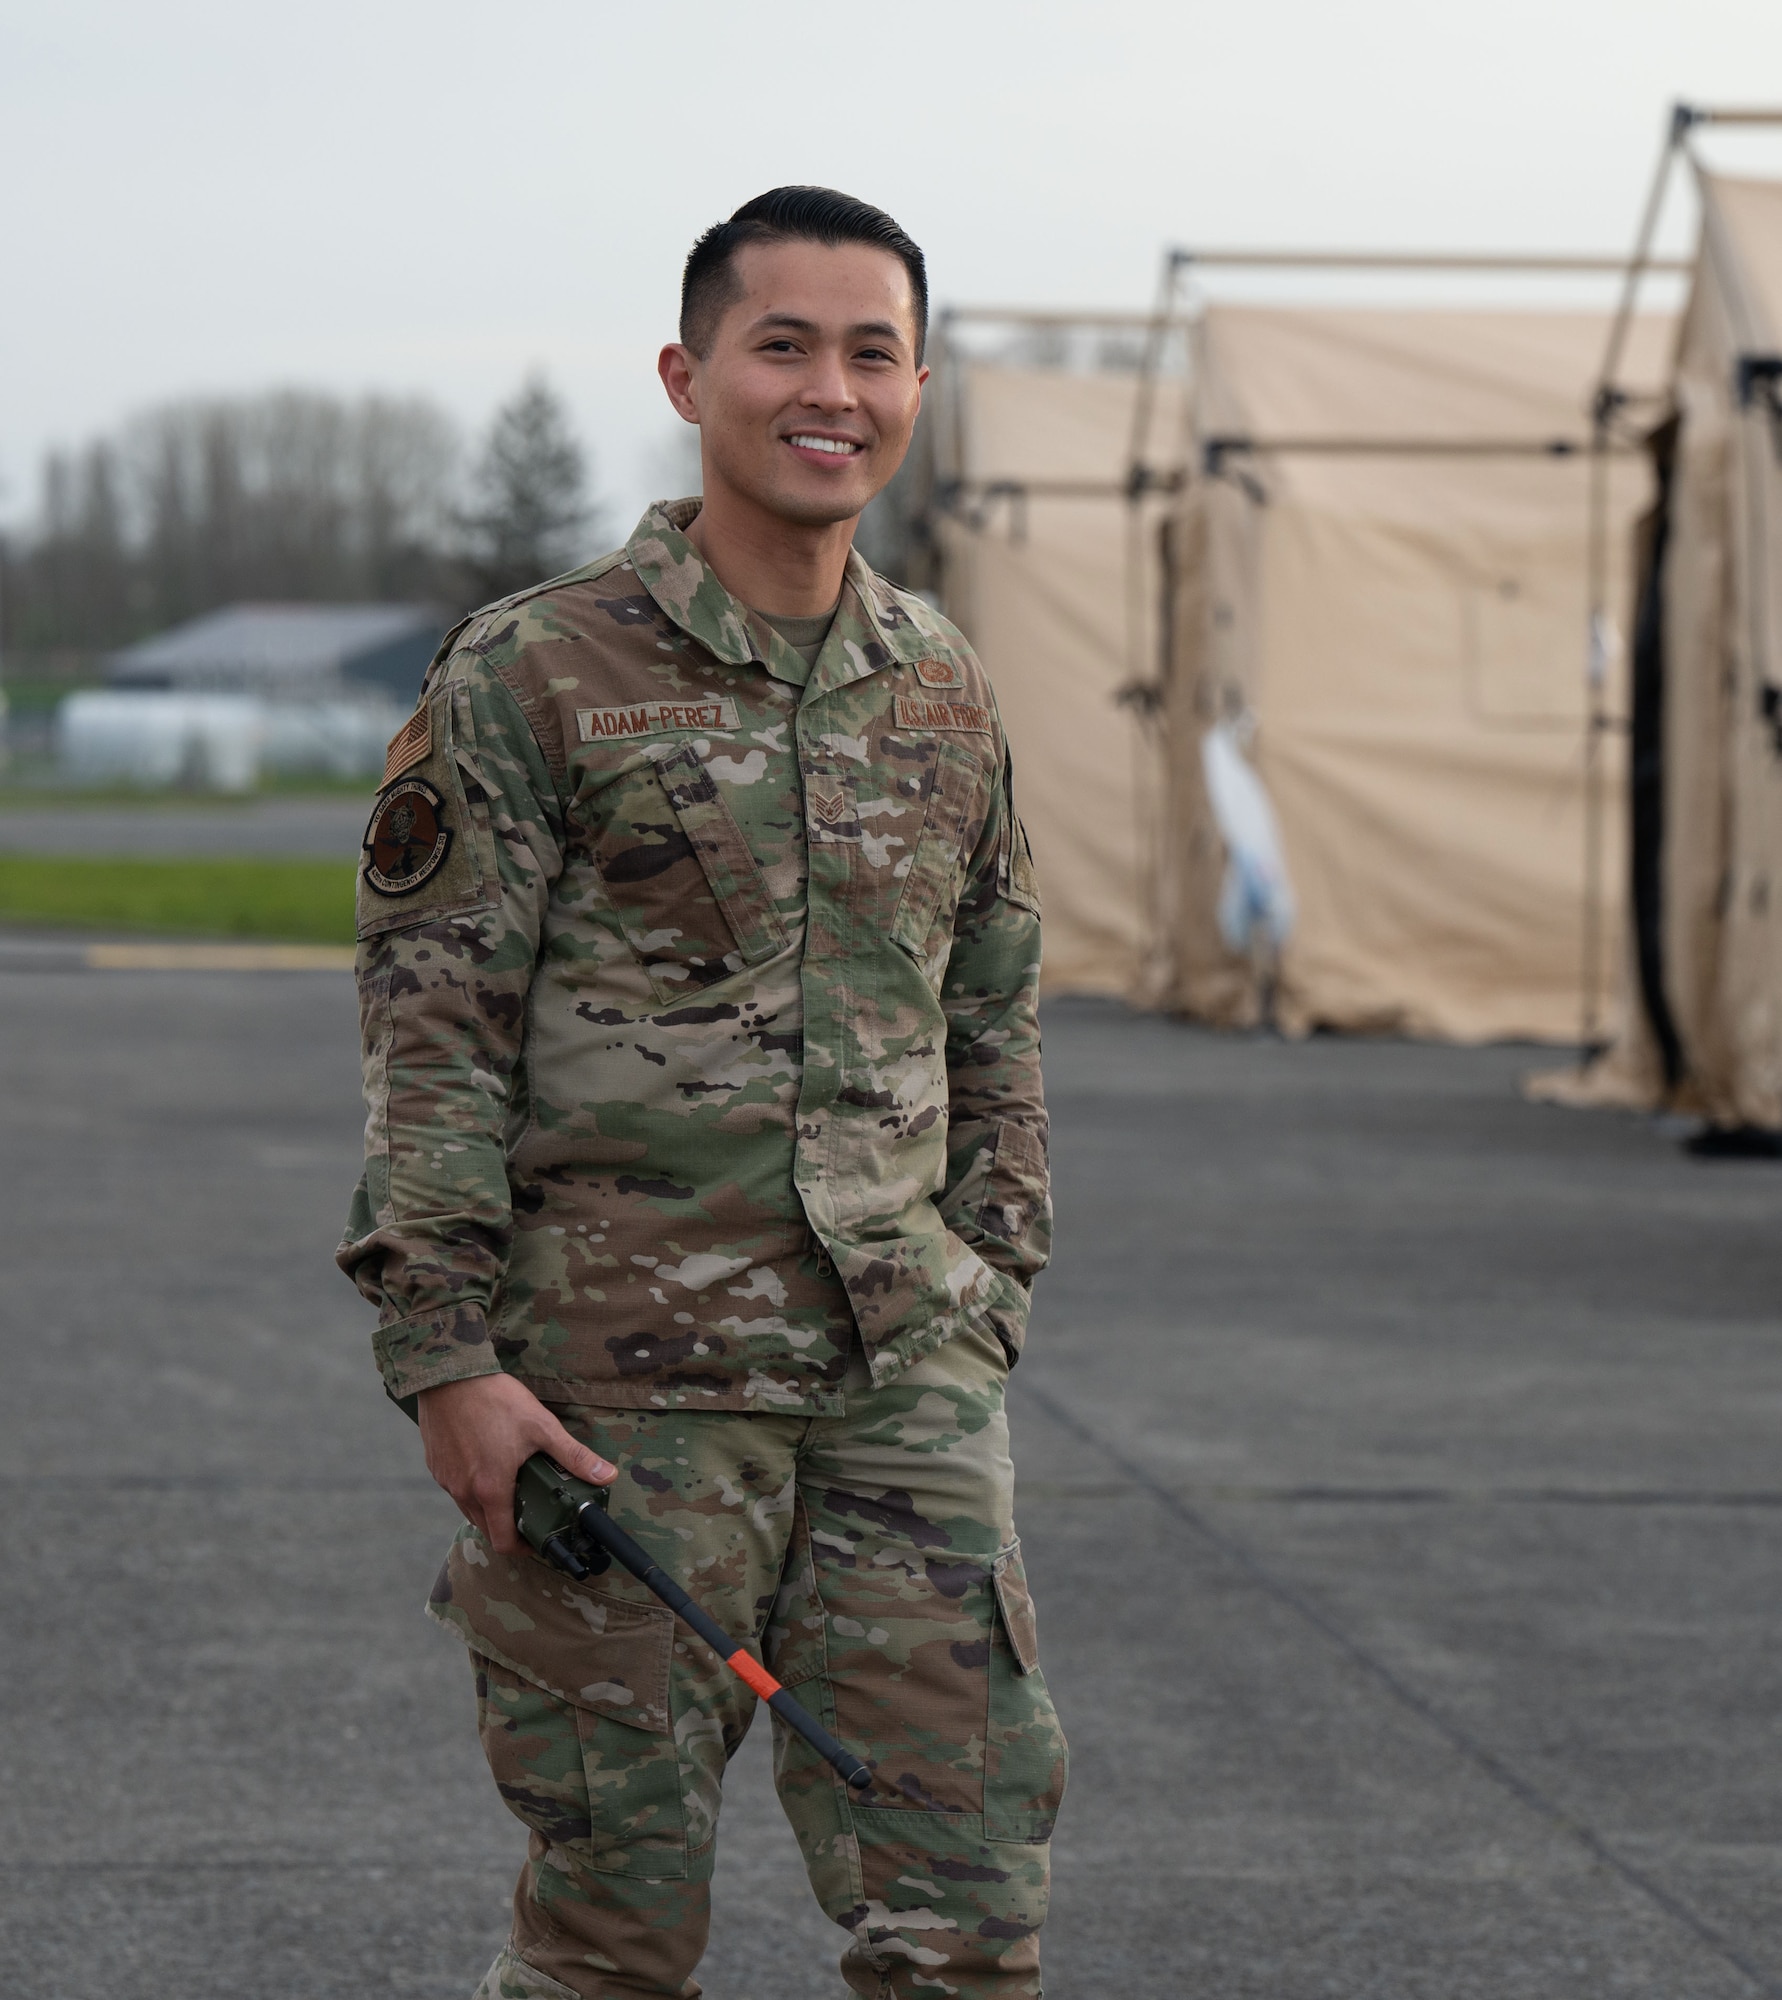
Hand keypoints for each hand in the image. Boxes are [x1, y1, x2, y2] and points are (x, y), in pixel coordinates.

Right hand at [417, 1372, 615, 1555]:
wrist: (450, 1374)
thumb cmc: (495, 1399)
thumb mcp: (542, 1426)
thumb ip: (574, 1456)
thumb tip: (606, 1475)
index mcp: (490, 1489)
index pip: (503, 1541)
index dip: (522, 1548)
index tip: (536, 1539)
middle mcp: (464, 1491)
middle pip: (486, 1528)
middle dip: (507, 1527)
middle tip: (528, 1509)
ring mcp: (446, 1479)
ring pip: (468, 1509)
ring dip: (488, 1507)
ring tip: (510, 1485)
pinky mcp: (435, 1465)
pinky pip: (454, 1488)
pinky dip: (471, 1487)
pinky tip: (485, 1464)